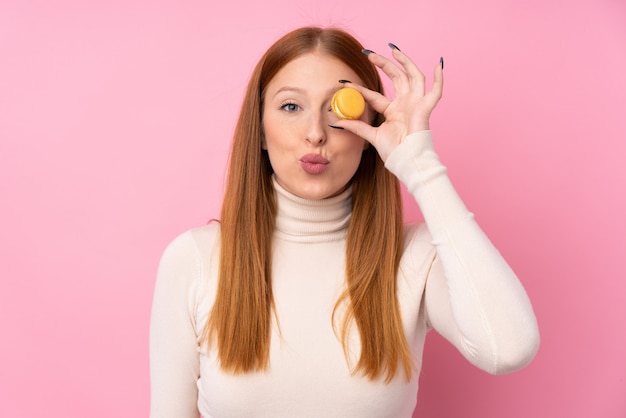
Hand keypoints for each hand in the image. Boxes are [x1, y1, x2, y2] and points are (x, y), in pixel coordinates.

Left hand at [337, 45, 443, 161]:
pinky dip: (439, 78)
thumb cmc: (394, 152)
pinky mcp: (425, 108)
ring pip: (413, 76)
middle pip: (395, 77)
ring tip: (393, 50)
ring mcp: (416, 104)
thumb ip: (356, 127)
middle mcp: (405, 104)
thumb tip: (335, 122)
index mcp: (392, 111)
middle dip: (383, 64)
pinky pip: (436, 91)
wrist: (407, 161)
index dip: (360, 89)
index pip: (374, 95)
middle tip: (369, 53)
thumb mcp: (371, 136)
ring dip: (405, 62)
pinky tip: (438, 63)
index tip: (345, 83)